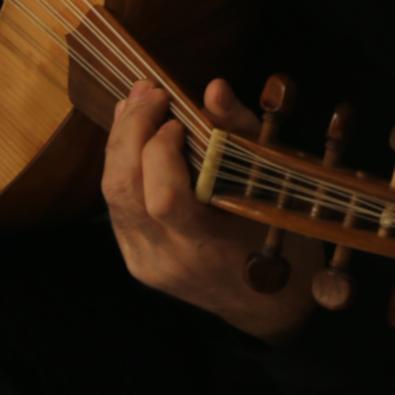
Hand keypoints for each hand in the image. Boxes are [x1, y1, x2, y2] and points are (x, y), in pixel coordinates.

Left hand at [102, 77, 322, 345]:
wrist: (271, 306)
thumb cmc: (282, 241)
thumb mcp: (274, 187)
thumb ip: (240, 132)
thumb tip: (214, 87)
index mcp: (209, 249)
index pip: (164, 198)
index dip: (161, 148)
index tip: (178, 114)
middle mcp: (169, 260)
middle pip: (124, 190)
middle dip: (129, 130)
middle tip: (149, 92)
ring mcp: (146, 264)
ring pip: (112, 195)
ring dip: (120, 142)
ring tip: (139, 103)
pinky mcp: (137, 261)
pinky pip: (117, 206)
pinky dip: (123, 165)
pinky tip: (136, 137)